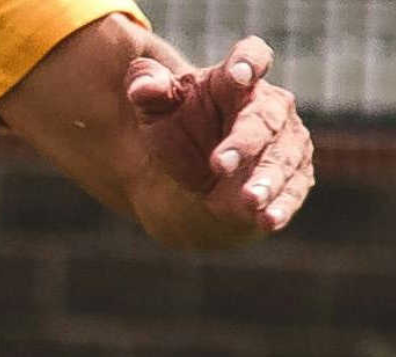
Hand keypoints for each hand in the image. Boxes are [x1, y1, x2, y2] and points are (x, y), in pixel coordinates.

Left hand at [126, 37, 314, 240]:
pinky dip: (282, 205)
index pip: (252, 57)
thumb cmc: (178, 127)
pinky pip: (293, 190)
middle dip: (244, 142)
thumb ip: (147, 88)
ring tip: (249, 200)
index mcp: (235, 80)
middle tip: (218, 165)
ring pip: (283, 159)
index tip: (238, 74)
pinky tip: (268, 219)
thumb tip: (142, 87)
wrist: (193, 173)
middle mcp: (270, 107)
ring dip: (266, 181)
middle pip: (264, 118)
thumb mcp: (156, 108)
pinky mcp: (295, 176)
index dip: (248, 62)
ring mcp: (288, 142)